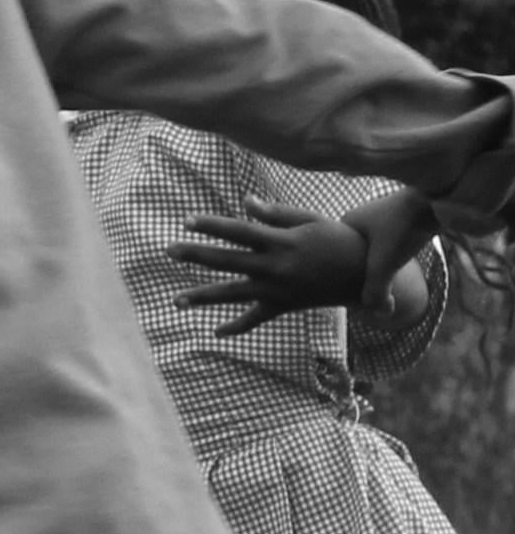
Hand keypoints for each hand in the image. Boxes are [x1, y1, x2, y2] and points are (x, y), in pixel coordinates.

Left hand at [171, 201, 377, 337]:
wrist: (366, 275)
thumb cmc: (338, 240)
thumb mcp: (311, 221)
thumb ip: (276, 214)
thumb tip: (245, 202)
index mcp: (282, 241)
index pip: (239, 231)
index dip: (212, 225)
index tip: (185, 220)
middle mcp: (276, 267)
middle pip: (227, 261)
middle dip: (195, 255)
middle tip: (167, 250)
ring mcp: (278, 290)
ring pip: (233, 294)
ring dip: (202, 297)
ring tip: (174, 301)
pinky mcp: (283, 306)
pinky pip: (256, 319)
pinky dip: (237, 327)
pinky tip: (216, 332)